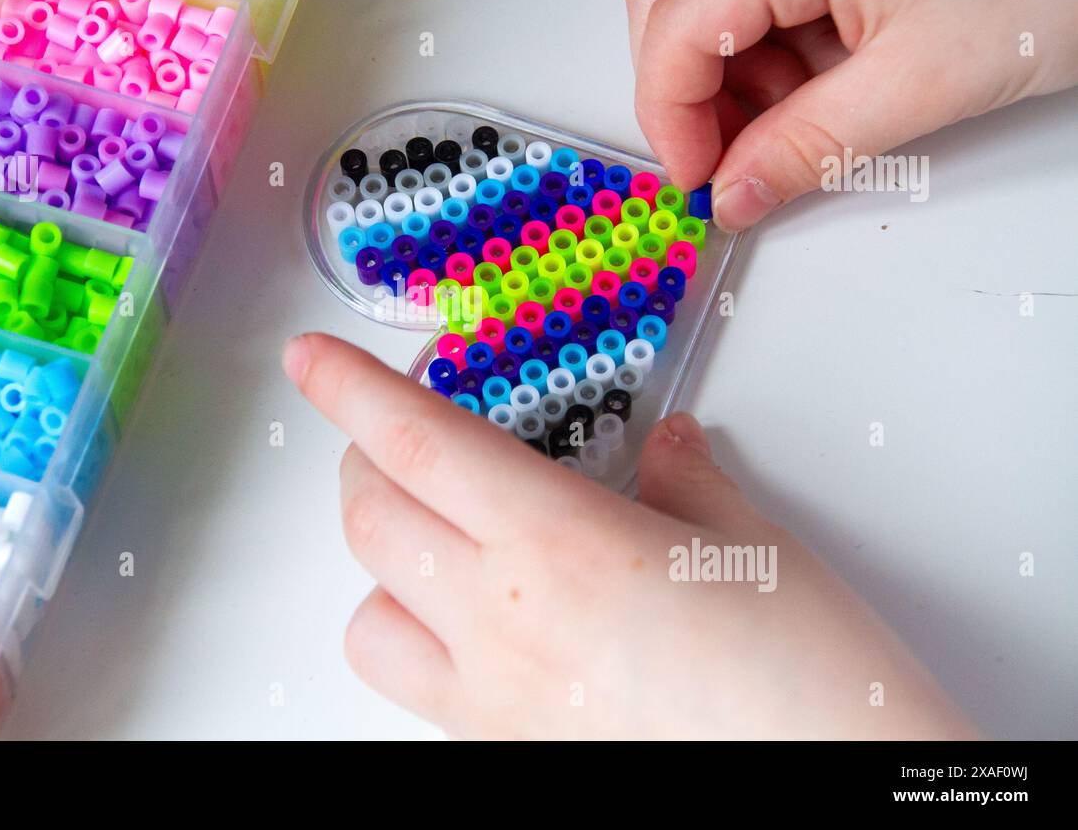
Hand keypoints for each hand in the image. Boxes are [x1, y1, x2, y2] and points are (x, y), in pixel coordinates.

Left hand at [283, 333, 975, 738]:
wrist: (829, 784)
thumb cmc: (803, 681)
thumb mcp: (752, 544)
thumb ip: (686, 480)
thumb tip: (664, 447)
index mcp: (557, 543)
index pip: (415, 441)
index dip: (348, 387)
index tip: (312, 357)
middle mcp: (502, 620)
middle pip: (370, 516)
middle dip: (366, 455)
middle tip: (406, 430)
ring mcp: (492, 694)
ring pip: (367, 611)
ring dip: (381, 556)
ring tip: (434, 530)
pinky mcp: (501, 744)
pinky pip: (414, 682)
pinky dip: (414, 634)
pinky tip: (471, 618)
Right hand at [626, 0, 1077, 230]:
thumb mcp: (920, 86)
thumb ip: (805, 149)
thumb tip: (732, 194)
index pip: (672, 28)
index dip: (669, 121)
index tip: (702, 180)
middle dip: (682, 90)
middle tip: (730, 157)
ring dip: (725, 68)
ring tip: (798, 114)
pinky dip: (763, 40)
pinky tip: (818, 74)